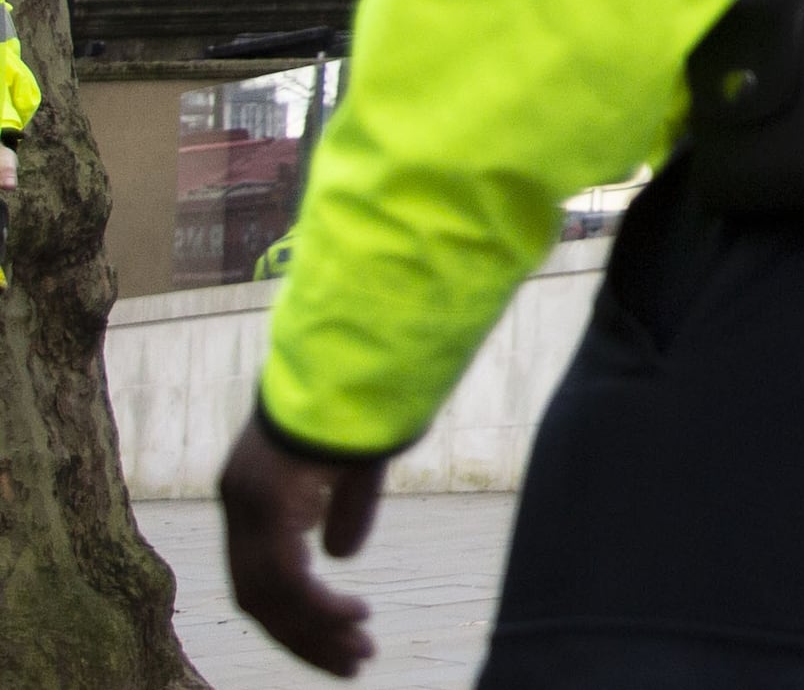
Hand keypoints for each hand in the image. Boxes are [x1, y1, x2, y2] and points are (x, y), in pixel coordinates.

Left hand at [217, 409, 384, 675]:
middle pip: (259, 596)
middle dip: (306, 636)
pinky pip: (285, 574)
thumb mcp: (355, 464)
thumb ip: (346, 507)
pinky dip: (317, 605)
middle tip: (353, 663)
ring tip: (359, 653)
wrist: (354, 350)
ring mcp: (248, 503)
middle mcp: (239, 504)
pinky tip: (354, 614)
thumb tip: (341, 557)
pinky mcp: (266, 500)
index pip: (263, 576)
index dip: (300, 614)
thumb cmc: (359, 395)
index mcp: (254, 494)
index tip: (345, 635)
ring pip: (268, 595)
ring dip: (313, 631)